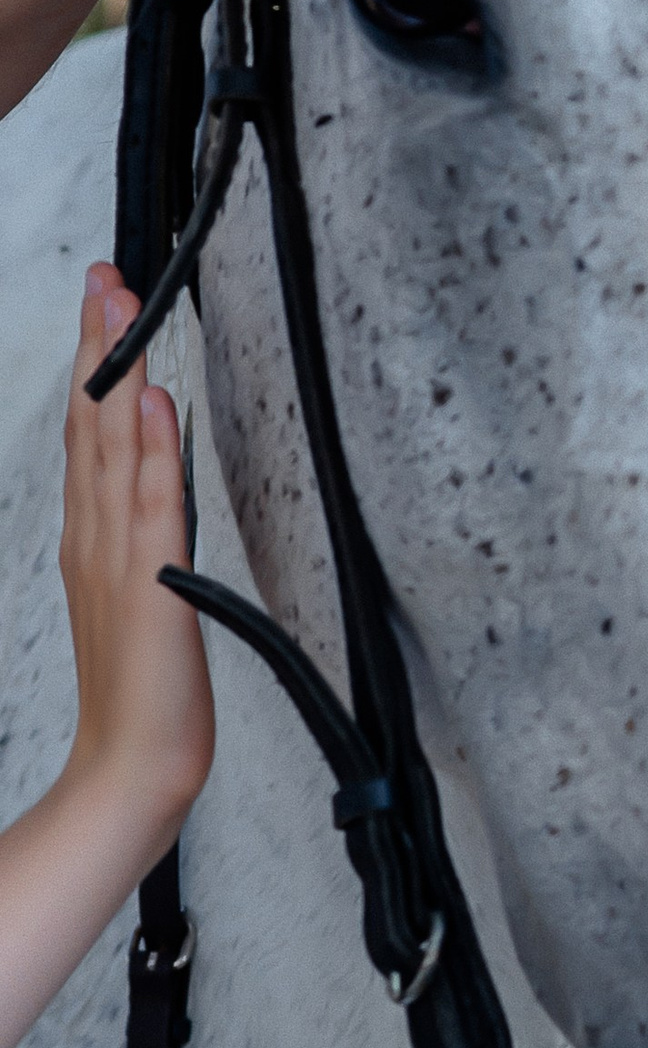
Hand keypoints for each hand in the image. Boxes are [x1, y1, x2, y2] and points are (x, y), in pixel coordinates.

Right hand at [62, 268, 212, 842]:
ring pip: (114, 447)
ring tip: (120, 307)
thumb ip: (141, 539)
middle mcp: (97, 538)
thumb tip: (155, 480)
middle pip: (93, 423)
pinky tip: (154, 402)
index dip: (94, 365)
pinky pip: (152, 504)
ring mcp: (119, 557)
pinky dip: (153, 450)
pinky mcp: (152, 584)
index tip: (102, 305)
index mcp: (94, 540)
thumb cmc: (144, 696)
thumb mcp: (140, 599)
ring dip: (119, 373)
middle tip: (103, 278)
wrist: (133, 768)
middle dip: (97, 345)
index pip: (92, 434)